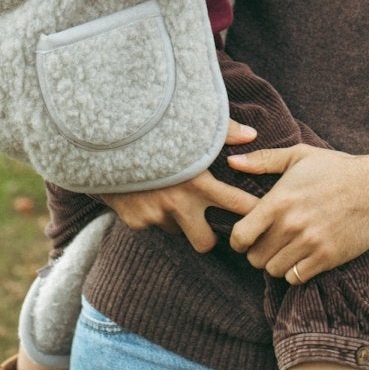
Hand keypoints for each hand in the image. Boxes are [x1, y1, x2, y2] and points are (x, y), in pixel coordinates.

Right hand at [105, 122, 258, 252]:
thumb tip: (252, 135)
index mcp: (199, 182)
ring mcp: (155, 216)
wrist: (105, 138)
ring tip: (171, 197)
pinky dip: (152, 213)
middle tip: (208, 223)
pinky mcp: (135, 221)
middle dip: (208, 236)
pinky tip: (147, 194)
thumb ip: (223, 131)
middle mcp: (179, 204)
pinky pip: (151, 224)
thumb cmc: (155, 129)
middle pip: (206, 243)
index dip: (254, 214)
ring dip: (177, 221)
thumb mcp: (189, 125)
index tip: (263, 217)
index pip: (238, 207)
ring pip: (176, 232)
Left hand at [227, 146, 368, 280]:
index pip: (240, 236)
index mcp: (279, 201)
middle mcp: (291, 225)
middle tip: (269, 244)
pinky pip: (296, 278)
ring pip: (274, 271)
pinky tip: (301, 258)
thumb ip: (262, 160)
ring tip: (286, 250)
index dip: (238, 241)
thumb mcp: (298, 155)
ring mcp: (310, 243)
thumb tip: (232, 161)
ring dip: (277, 263)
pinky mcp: (328, 257)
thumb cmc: (335, 168)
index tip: (246, 238)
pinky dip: (295, 272)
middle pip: (255, 258)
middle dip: (258, 252)